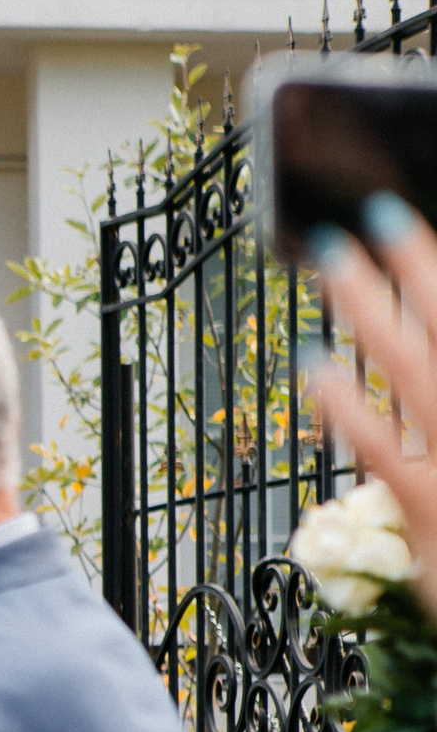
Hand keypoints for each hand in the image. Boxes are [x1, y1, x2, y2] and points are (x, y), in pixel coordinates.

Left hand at [311, 202, 436, 607]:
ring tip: (331, 260)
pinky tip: (308, 366)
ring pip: (417, 370)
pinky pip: (381, 451)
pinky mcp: (434, 517)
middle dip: (414, 267)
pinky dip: (346, 407)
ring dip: (370, 310)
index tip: (404, 227)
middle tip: (370, 214)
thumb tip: (409, 398)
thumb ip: (428, 423)